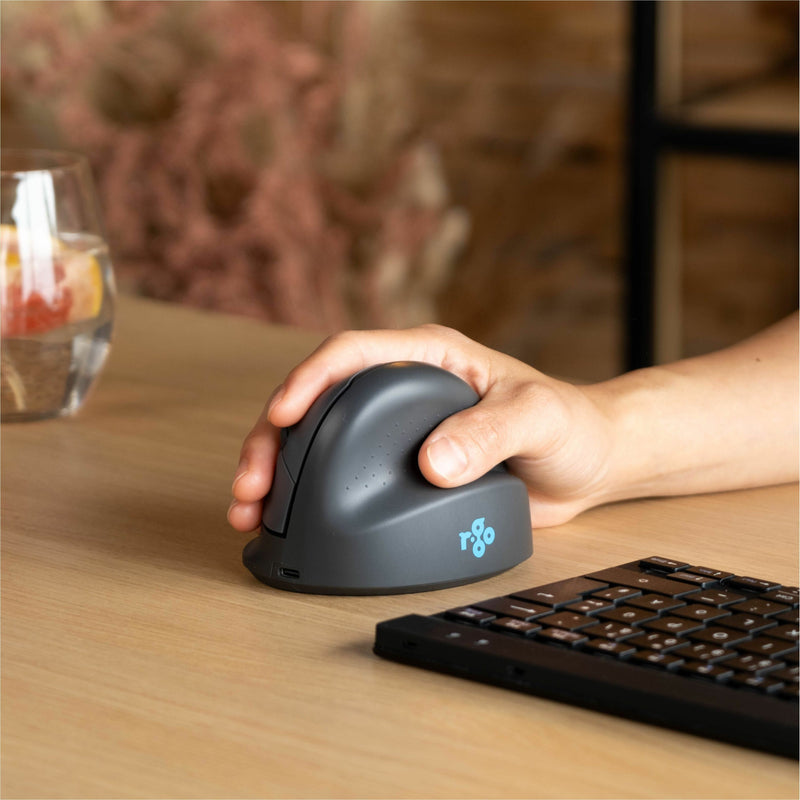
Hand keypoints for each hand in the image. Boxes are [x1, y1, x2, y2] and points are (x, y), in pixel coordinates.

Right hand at [227, 324, 616, 531]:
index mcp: (429, 357)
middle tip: (254, 481)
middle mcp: (403, 388)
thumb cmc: (570, 426)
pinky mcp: (399, 469)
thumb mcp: (539, 418)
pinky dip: (309, 495)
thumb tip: (432, 462)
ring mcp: (396, 431)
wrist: (586, 464)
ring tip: (252, 508)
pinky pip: (342, 475)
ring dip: (279, 470)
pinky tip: (289, 519)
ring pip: (319, 440)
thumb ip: (491, 432)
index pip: (354, 352)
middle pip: (318, 399)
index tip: (283, 413)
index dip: (309, 378)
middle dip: (274, 437)